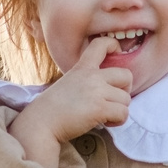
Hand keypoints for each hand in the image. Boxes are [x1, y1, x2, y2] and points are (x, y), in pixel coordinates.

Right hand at [10, 36, 132, 164]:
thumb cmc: (53, 108)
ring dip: (119, 109)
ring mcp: (96, 92)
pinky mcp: (99, 108)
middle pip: (126, 75)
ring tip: (105, 115)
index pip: (101, 44)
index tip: (117, 53)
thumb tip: (106, 89)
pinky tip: (105, 122)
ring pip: (126, 99)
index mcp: (82, 67)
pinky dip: (117, 121)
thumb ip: (86, 80)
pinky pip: (123, 113)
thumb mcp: (69, 83)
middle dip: (126, 89)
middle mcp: (92, 76)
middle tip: (114, 100)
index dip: (114, 45)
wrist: (41, 123)